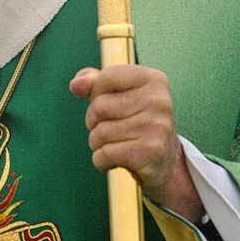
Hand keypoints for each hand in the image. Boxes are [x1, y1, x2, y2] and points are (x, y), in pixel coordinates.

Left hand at [69, 64, 202, 222]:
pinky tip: (116, 160)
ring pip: (99, 133)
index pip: (105, 78)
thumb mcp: (117, 95)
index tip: (113, 104)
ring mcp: (157, 127)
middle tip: (113, 128)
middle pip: (99, 107)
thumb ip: (93, 82)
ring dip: (98, 143)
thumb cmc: (135, 122)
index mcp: (153, 79)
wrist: (163, 162)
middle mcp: (159, 100)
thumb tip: (76, 85)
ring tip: (116, 144)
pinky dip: (101, 160)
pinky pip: (104, 154)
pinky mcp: (150, 153)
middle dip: (94, 122)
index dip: (97, 94)